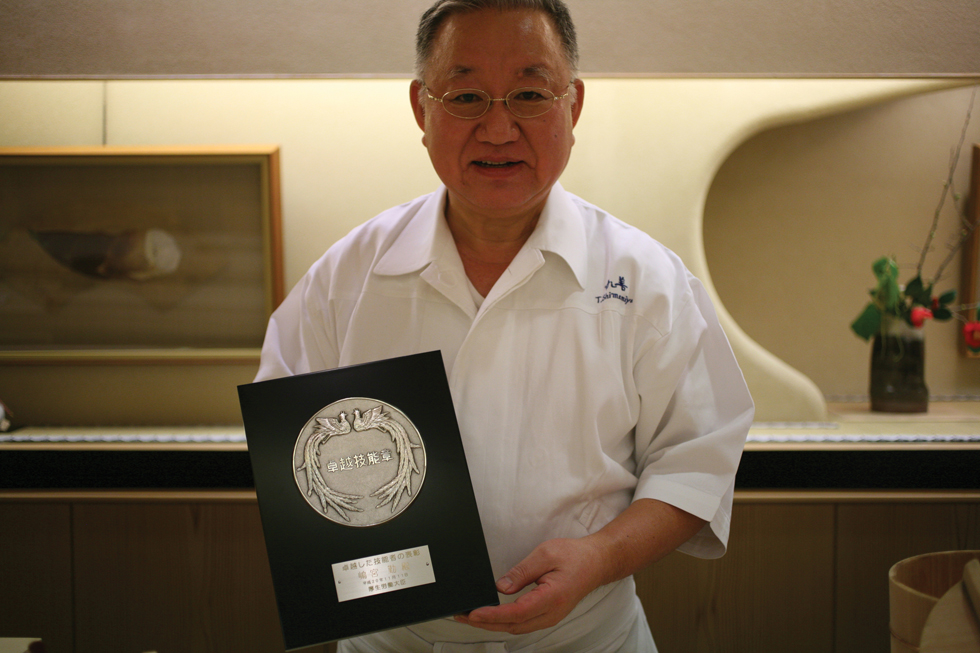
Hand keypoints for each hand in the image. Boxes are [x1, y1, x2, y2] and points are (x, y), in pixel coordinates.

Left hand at [454, 537, 603, 634]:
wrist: (596, 563)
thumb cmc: (574, 556)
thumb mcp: (545, 554)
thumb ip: (522, 572)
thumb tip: (500, 587)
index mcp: (552, 598)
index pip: (516, 613)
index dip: (492, 615)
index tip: (473, 613)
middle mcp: (551, 613)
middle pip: (512, 625)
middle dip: (485, 623)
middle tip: (462, 616)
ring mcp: (550, 617)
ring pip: (516, 627)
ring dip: (492, 624)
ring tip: (471, 617)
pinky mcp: (547, 615)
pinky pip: (522, 624)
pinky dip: (504, 622)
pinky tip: (492, 616)